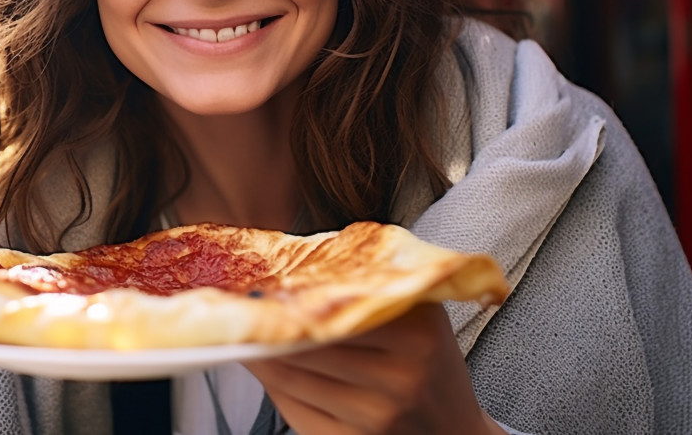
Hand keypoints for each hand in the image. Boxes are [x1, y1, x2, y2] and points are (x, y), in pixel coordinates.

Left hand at [246, 303, 504, 434]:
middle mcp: (402, 374)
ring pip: (293, 378)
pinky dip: (273, 388)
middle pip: (307, 344)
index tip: (260, 286)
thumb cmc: (427, 360)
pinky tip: (264, 368)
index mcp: (416, 330)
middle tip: (238, 306)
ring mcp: (380, 416)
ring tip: (243, 333)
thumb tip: (291, 272)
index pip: (334, 308)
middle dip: (266, 326)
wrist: (452, 428)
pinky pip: (296, 411)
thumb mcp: (416, 312)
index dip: (290, 298)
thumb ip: (368, 285)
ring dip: (260, 356)